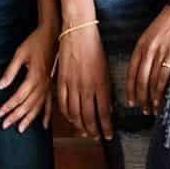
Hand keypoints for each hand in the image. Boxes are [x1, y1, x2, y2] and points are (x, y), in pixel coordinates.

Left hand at [0, 23, 54, 130]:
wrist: (53, 34)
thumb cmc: (35, 42)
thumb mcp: (20, 54)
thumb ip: (10, 71)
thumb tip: (0, 86)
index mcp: (34, 77)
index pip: (18, 97)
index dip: (8, 106)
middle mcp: (42, 84)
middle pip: (27, 105)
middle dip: (15, 116)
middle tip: (5, 125)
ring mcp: (49, 86)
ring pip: (38, 107)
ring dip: (29, 118)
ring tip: (20, 128)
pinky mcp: (52, 85)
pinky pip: (50, 103)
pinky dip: (48, 115)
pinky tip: (45, 125)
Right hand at [55, 23, 111, 139]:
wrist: (78, 31)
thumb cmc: (95, 47)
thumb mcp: (105, 69)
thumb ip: (105, 89)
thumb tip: (106, 106)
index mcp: (101, 84)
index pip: (104, 113)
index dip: (106, 127)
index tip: (108, 135)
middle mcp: (86, 87)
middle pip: (88, 117)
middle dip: (93, 130)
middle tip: (96, 137)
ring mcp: (72, 85)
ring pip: (74, 113)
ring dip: (80, 125)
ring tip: (84, 131)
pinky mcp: (61, 80)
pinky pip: (62, 103)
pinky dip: (66, 114)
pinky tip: (70, 118)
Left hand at [128, 6, 169, 113]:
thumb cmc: (169, 22)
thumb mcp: (152, 36)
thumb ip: (148, 50)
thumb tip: (146, 68)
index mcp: (140, 45)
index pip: (131, 72)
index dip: (130, 88)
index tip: (130, 101)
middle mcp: (146, 49)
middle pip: (139, 79)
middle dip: (139, 97)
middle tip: (142, 110)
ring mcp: (158, 51)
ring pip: (150, 81)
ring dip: (150, 98)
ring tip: (152, 109)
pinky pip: (162, 76)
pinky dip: (160, 91)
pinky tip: (160, 100)